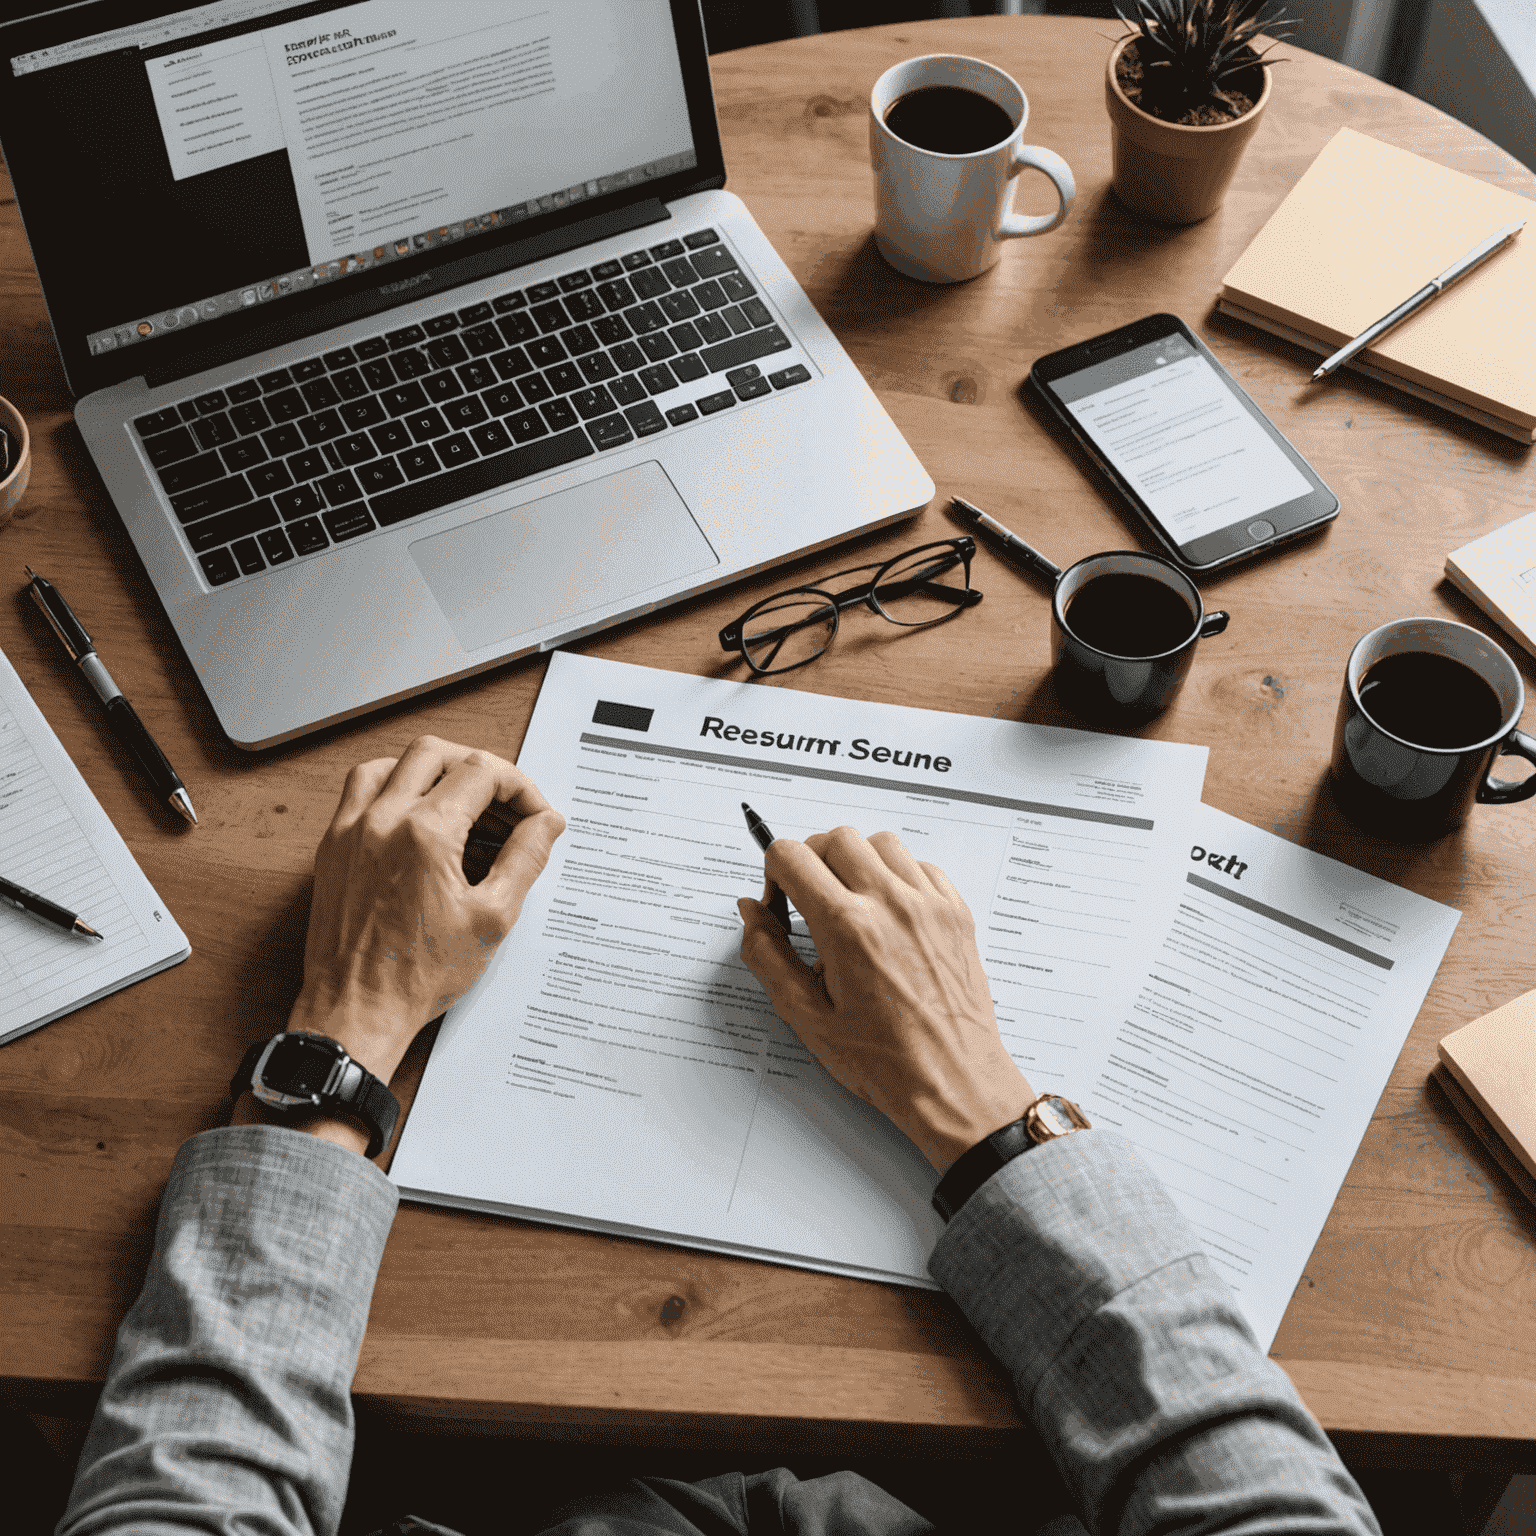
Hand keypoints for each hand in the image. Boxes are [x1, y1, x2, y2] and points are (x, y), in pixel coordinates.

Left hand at [234, 737, 564, 1154]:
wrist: (357, 1010)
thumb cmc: (418, 976)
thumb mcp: (492, 918)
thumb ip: (525, 858)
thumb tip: (545, 823)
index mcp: (425, 834)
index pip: (483, 772)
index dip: (520, 788)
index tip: (534, 816)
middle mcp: (382, 820)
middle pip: (437, 753)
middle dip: (479, 769)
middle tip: (504, 804)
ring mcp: (351, 830)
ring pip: (393, 762)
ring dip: (433, 771)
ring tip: (461, 803)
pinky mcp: (333, 847)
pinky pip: (360, 789)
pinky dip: (392, 786)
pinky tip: (415, 814)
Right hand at [737, 828, 1032, 1174]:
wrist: (952, 1082)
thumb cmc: (884, 1061)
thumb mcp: (805, 1015)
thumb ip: (767, 955)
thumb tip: (751, 912)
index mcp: (848, 927)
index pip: (792, 855)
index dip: (773, 876)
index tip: (781, 907)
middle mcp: (891, 904)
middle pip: (835, 838)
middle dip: (810, 861)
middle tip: (808, 902)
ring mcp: (929, 905)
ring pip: (880, 842)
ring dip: (855, 861)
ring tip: (848, 903)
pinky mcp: (956, 913)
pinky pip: (921, 865)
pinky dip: (896, 875)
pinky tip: (886, 912)